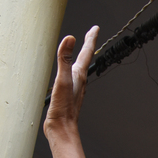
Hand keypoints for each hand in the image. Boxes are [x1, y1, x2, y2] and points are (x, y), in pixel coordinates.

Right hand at [44, 26, 98, 140]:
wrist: (62, 129)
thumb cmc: (63, 108)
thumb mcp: (62, 80)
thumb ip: (64, 59)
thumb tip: (70, 39)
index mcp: (79, 76)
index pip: (86, 53)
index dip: (90, 38)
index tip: (95, 28)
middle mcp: (79, 81)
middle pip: (85, 59)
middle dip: (87, 45)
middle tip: (91, 34)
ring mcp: (74, 88)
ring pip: (80, 68)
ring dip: (81, 58)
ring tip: (82, 51)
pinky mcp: (67, 95)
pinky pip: (72, 77)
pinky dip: (72, 69)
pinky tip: (69, 73)